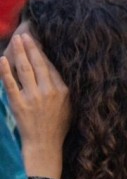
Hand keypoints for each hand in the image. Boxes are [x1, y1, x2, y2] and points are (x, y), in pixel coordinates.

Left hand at [1, 33, 70, 178]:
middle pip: (38, 64)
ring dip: (20, 53)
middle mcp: (49, 91)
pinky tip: (2, 60)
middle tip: (26, 33)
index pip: (50, 66)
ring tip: (17, 40)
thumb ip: (63, 89)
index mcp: (62, 90)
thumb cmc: (57, 127)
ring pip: (25, 70)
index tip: (39, 40)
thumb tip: (56, 71)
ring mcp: (33, 97)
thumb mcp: (69, 106)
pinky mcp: (19, 104)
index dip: (43, 52)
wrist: (45, 145)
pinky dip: (6, 71)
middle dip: (31, 47)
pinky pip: (11, 84)